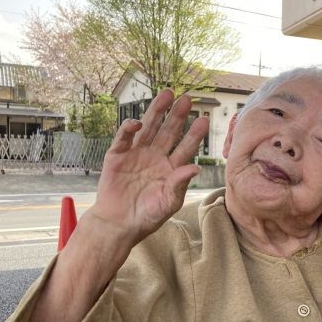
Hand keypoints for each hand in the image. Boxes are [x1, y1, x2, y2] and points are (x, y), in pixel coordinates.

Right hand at [21, 89, 209, 321]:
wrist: (118, 225)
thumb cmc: (147, 216)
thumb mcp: (169, 203)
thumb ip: (180, 184)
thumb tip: (196, 167)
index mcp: (171, 168)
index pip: (185, 147)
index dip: (194, 134)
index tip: (203, 120)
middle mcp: (155, 158)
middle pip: (168, 132)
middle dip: (177, 116)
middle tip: (187, 100)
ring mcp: (136, 155)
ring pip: (148, 129)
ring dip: (156, 113)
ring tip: (166, 96)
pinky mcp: (117, 156)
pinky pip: (124, 140)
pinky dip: (129, 130)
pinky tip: (137, 123)